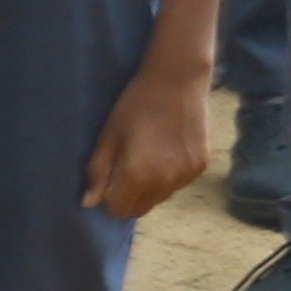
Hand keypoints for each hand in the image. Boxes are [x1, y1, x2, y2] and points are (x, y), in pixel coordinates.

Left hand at [84, 51, 213, 218]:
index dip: (109, 198)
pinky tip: (168, 150)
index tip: (109, 180)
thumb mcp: (109, 135)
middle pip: (140, 209)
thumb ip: (98, 172)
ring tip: (149, 157)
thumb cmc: (136, 104)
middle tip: (126, 169)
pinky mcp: (201, 166)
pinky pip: (178, 184)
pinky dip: (169, 176)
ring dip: (150, 188)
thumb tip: (89, 203)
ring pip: (160, 198)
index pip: (118, 210)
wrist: (178, 80)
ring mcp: (186, 176)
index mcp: (137, 175)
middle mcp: (164, 182)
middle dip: (129, 197)